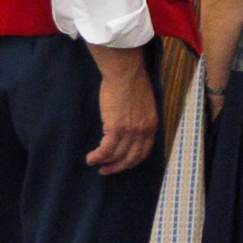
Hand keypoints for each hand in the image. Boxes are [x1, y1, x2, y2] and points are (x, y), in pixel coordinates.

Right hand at [88, 45, 158, 172]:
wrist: (125, 72)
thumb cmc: (132, 81)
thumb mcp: (144, 103)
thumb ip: (140, 117)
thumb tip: (130, 125)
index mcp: (151, 124)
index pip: (144, 150)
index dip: (132, 160)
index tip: (122, 163)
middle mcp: (143, 131)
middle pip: (132, 157)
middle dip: (119, 166)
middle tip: (107, 170)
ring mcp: (130, 131)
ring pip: (117, 155)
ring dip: (105, 163)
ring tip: (95, 164)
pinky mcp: (116, 128)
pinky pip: (106, 149)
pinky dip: (98, 156)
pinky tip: (91, 158)